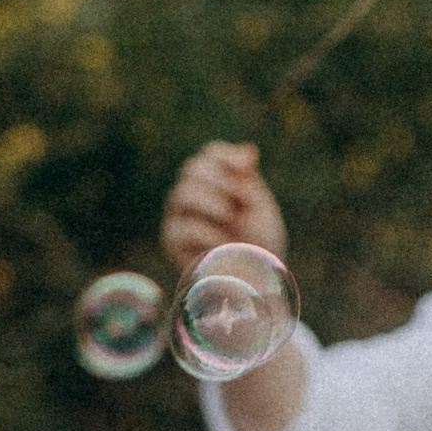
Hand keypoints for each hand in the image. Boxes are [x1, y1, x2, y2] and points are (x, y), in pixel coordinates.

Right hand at [163, 140, 287, 271]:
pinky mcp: (172, 241)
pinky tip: (223, 242)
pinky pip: (182, 228)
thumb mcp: (259, 207)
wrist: (255, 278)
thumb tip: (249, 151)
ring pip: (183, 194)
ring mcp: (179, 216)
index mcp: (216, 181)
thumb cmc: (258, 242)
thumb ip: (249, 180)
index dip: (227, 158)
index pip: (210, 154)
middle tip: (244, 200)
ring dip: (213, 203)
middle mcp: (192, 194)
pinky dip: (207, 232)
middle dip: (221, 181)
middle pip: (193, 169)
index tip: (246, 171)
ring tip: (232, 219)